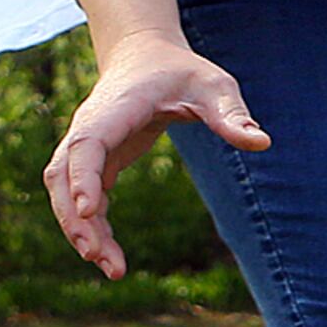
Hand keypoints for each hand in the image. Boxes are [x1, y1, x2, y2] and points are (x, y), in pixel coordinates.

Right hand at [47, 40, 266, 278]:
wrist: (146, 57)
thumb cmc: (182, 71)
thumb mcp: (214, 86)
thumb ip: (232, 114)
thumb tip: (262, 142)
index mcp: (115, 107)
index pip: (88, 143)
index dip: (84, 177)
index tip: (90, 211)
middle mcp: (89, 127)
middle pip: (64, 176)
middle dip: (77, 218)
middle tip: (102, 259)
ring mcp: (87, 146)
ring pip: (64, 192)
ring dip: (80, 230)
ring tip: (112, 269)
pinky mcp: (96, 161)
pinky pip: (82, 197)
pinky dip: (91, 226)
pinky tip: (108, 255)